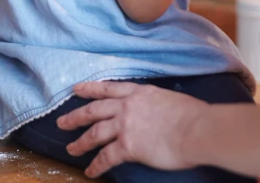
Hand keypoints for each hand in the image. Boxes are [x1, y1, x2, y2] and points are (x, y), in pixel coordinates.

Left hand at [57, 81, 202, 177]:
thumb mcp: (170, 99)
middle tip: (62, 121)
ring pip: (95, 133)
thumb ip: (157, 104)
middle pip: (94, 110)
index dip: (90, 89)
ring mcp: (125, 125)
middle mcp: (127, 106)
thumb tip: (158, 112)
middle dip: (76, 116)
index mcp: (139, 93)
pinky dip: (96, 165)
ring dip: (81, 142)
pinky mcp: (127, 146)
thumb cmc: (194, 115)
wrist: (197, 129)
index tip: (77, 89)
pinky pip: (106, 157)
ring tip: (71, 148)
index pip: (109, 89)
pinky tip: (90, 171)